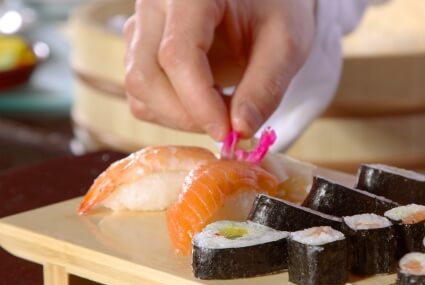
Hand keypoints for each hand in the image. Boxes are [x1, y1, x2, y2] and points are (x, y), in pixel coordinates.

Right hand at [123, 0, 314, 139]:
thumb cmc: (275, 10)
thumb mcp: (286, 44)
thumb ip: (266, 87)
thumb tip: (240, 130)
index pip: (177, 55)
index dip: (199, 103)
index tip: (228, 132)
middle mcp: (153, 3)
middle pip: (147, 77)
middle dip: (188, 116)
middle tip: (230, 126)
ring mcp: (140, 24)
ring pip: (139, 88)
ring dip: (179, 116)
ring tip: (223, 109)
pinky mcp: (139, 46)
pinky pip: (140, 92)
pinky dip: (170, 112)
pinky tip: (206, 103)